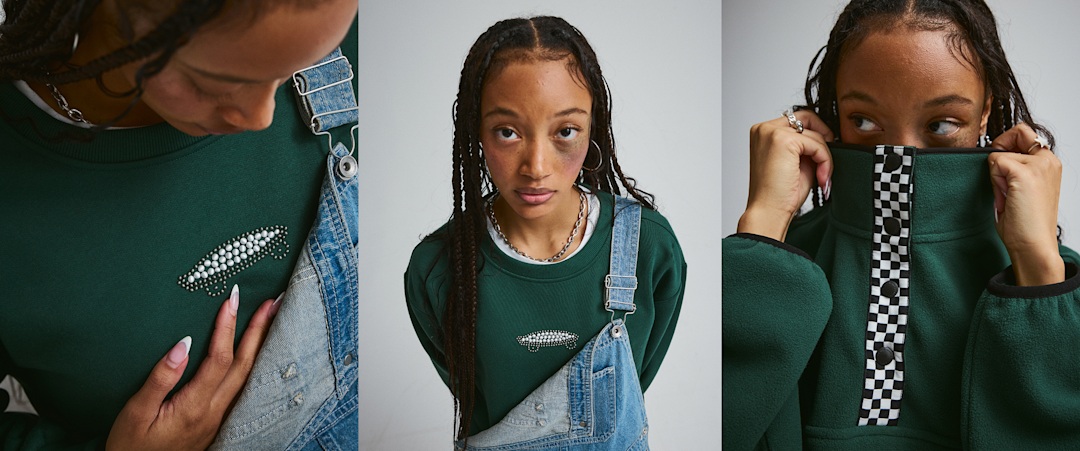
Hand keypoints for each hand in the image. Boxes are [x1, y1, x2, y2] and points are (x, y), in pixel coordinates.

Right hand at [105, 286, 280, 450]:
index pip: (219, 359)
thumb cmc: (130, 445)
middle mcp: (214, 411)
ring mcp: (219, 418)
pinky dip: (253, 363)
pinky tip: (255, 353)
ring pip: (248, 376)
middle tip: (271, 301)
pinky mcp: (217, 422)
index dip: (227, 327)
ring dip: (260, 345)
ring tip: (270, 319)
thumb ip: (160, 378)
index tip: (232, 299)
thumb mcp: (136, 413)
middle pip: (244, 365)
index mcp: (195, 406)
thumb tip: (183, 343)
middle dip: (258, 330)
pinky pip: (242, 386)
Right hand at [738, 109, 835, 240]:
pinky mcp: (784, 140)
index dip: (814, 135)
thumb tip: (827, 137)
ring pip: (814, 133)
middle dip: (822, 138)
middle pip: (806, 118)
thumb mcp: (794, 162)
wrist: (769, 212)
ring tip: (821, 177)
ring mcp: (772, 132)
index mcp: (762, 133)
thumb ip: (805, 146)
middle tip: (826, 160)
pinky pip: (817, 144)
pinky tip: (820, 177)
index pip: (796, 120)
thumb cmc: (778, 194)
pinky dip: (824, 160)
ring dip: (824, 156)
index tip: (821, 155)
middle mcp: (764, 129)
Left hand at [988, 124, 1064, 285]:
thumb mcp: (1021, 188)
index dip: (1006, 146)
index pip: (1023, 133)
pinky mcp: (1025, 172)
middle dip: (1001, 155)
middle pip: (1015, 133)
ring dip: (996, 174)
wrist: (1033, 245)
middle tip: (1004, 184)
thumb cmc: (1024, 223)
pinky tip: (1006, 197)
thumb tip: (995, 153)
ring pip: (1000, 152)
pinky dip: (994, 180)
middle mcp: (1048, 160)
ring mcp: (1039, 164)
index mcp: (1050, 163)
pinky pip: (995, 162)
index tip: (1002, 170)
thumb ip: (1014, 168)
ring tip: (1008, 196)